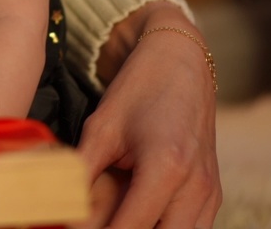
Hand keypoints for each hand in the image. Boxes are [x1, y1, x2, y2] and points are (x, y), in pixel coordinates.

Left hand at [72, 7, 220, 228]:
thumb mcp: (101, 128)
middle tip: (95, 226)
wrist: (180, 59)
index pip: (130, 228)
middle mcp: (196, 185)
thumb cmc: (139, 88)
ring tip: (114, 218)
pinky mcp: (212, 193)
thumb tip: (58, 209)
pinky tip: (135, 216)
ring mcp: (209, 192)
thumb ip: (80, 173)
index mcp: (166, 166)